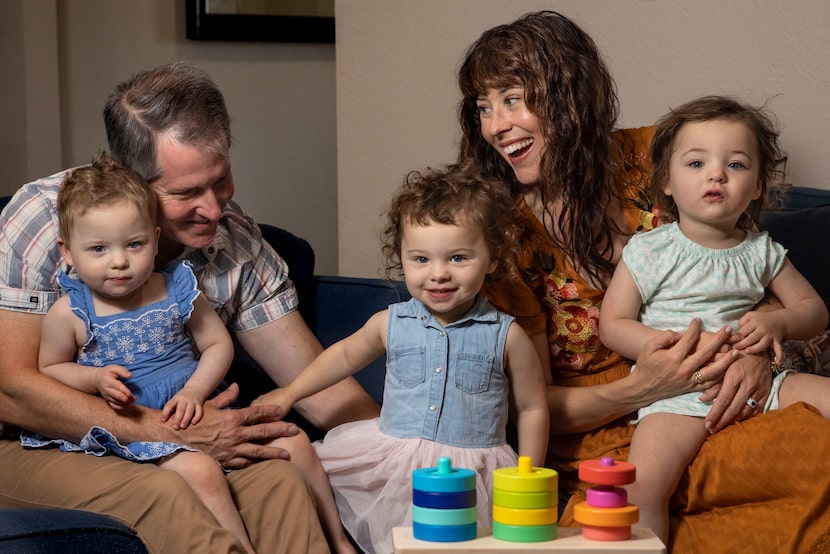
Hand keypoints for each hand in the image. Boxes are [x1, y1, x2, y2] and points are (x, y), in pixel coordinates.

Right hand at [96, 364, 134, 409]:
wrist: (96, 380)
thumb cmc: (107, 373)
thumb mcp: (113, 368)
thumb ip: (122, 371)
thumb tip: (130, 375)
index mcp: (108, 380)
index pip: (116, 386)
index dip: (123, 390)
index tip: (129, 393)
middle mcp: (107, 390)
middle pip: (115, 395)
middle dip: (123, 398)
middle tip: (131, 399)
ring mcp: (107, 396)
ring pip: (115, 402)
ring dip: (124, 403)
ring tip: (132, 401)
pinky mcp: (108, 400)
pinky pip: (113, 406)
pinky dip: (120, 407)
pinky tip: (128, 405)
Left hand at [161, 387, 203, 429]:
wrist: (196, 388)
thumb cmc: (182, 398)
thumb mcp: (175, 400)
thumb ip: (170, 408)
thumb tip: (164, 420)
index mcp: (176, 398)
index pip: (169, 405)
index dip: (165, 412)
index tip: (163, 420)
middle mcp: (184, 399)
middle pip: (180, 409)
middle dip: (178, 419)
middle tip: (175, 427)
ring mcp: (192, 402)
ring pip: (190, 411)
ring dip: (186, 419)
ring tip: (183, 427)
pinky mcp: (199, 404)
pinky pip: (199, 411)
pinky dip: (197, 417)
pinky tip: (193, 423)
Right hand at [177, 383, 298, 468]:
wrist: (175, 439)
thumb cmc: (192, 420)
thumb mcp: (209, 405)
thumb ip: (226, 397)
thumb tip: (236, 386)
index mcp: (232, 418)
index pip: (257, 413)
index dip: (270, 411)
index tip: (281, 411)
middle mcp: (235, 434)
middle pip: (263, 432)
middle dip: (281, 430)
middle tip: (295, 430)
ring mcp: (231, 449)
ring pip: (258, 451)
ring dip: (274, 452)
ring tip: (287, 454)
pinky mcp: (225, 461)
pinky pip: (243, 462)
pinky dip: (253, 462)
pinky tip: (262, 462)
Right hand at [634, 319, 734, 401]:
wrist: (642, 388)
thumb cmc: (645, 365)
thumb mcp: (649, 347)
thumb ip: (664, 337)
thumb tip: (680, 334)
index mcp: (673, 357)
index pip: (689, 338)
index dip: (695, 327)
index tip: (698, 320)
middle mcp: (684, 369)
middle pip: (707, 352)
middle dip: (719, 339)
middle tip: (728, 329)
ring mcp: (689, 380)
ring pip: (713, 370)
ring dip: (726, 360)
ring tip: (735, 351)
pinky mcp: (691, 388)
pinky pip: (710, 384)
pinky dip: (721, 377)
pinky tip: (727, 369)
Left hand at [702, 351, 771, 433]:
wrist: (758, 348)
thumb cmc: (735, 355)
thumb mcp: (722, 363)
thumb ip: (713, 381)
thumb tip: (702, 399)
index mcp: (734, 376)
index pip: (723, 400)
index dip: (715, 414)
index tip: (707, 424)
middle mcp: (748, 384)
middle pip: (734, 408)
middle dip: (722, 421)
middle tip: (712, 430)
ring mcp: (759, 388)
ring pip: (746, 411)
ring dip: (733, 421)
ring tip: (722, 428)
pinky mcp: (766, 391)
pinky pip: (757, 409)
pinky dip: (747, 416)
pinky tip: (738, 421)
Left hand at [734, 310, 784, 362]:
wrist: (779, 320)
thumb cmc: (760, 319)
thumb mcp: (750, 315)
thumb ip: (742, 321)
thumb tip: (737, 331)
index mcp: (755, 322)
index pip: (743, 331)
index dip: (737, 337)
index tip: (731, 341)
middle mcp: (763, 329)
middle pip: (751, 338)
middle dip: (742, 344)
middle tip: (735, 348)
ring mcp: (770, 336)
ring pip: (762, 344)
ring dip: (754, 349)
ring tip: (747, 351)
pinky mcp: (776, 341)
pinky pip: (779, 349)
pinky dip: (779, 356)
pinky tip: (778, 363)